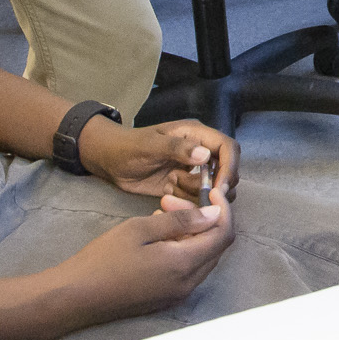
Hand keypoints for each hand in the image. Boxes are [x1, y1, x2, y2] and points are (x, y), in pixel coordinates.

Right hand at [50, 198, 237, 320]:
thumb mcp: (141, 229)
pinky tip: (156, 236)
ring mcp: (176, 294)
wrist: (74, 297)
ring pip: (200, 257)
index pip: (224, 235)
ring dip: (189, 233)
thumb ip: (181, 221)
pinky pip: (185, 270)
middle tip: (170, 202)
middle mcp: (187, 284)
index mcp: (184, 266)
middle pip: (214, 247)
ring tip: (160, 213)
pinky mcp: (164, 298)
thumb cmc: (103, 259)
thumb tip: (213, 213)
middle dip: (202, 219)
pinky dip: (180, 249)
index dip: (222, 210)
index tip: (209, 191)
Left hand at [81, 117, 240, 203]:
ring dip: (197, 196)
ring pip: (212, 189)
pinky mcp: (182, 187)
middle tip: (199, 198)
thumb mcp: (150, 145)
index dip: (230, 167)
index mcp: (196, 136)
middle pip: (225, 170)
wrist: (108, 161)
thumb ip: (177, 148)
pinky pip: (195, 200)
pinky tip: (166, 196)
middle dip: (216, 187)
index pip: (227, 148)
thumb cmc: (128, 147)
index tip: (220, 188)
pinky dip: (186, 204)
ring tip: (172, 188)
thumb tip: (205, 155)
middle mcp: (198, 153)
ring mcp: (191, 171)